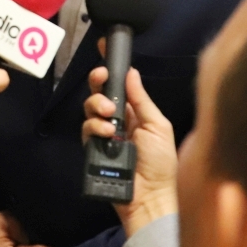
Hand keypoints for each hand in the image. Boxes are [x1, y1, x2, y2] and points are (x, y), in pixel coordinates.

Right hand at [83, 51, 178, 235]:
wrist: (150, 198)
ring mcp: (104, 135)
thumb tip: (132, 71)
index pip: (120, 85)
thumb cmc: (161, 164)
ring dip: (97, 106)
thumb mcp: (158, 127)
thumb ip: (142, 99)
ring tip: (110, 118)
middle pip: (99, 92)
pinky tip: (106, 133)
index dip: (111, 68)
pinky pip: (86, 130)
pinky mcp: (93, 149)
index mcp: (136, 113)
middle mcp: (118, 121)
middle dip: (98, 82)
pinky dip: (94, 127)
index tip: (103, 48)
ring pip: (89, 108)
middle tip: (102, 80)